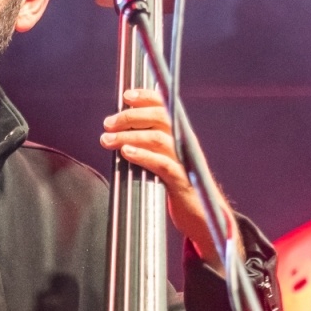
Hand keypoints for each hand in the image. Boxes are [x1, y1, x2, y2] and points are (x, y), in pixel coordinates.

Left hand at [100, 88, 240, 271]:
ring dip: (129, 136)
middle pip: (159, 118)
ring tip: (107, 139)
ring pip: (157, 139)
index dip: (146, 97)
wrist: (202, 215)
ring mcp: (184, 161)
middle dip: (131, 117)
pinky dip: (143, 156)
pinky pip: (162, 164)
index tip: (126, 96)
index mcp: (179, 134)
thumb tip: (123, 128)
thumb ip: (149, 142)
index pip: (164, 107)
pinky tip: (126, 153)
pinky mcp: (181, 182)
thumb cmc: (178, 184)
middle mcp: (184, 143)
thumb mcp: (164, 159)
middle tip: (108, 123)